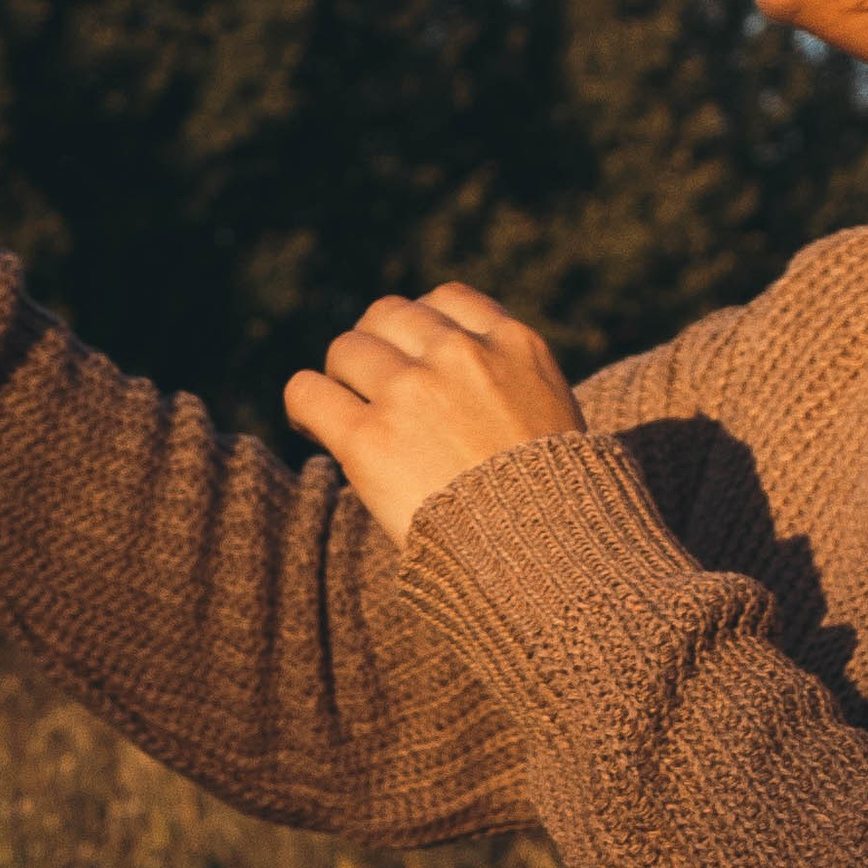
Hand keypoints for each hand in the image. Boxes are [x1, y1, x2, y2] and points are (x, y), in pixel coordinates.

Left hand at [283, 287, 584, 548]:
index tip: (413, 362)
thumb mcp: (558, 426)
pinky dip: (305, 406)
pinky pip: (308, 393)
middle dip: (378, 351)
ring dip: (343, 379)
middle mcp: (462, 355)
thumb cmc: (562, 516)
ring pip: (346, 349)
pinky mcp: (370, 438)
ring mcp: (413, 392)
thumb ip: (515, 388)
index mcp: (515, 345)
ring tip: (345, 415)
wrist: (550, 565)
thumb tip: (470, 397)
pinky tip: (312, 427)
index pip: (446, 301)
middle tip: (372, 393)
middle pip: (388, 317)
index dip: (420, 330)